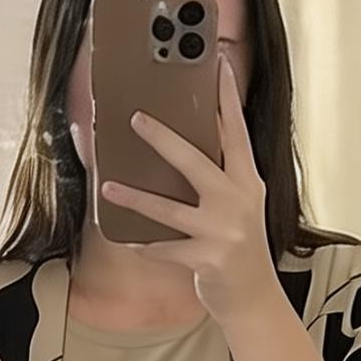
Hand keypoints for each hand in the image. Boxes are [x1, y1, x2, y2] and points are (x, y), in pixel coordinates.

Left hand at [100, 57, 278, 325]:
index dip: (227, 97)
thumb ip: (220, 174)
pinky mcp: (207, 259)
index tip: (218, 64)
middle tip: (135, 118)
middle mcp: (238, 200)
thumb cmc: (238, 244)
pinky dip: (144, 243)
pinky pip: (164, 247)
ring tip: (107, 185)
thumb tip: (180, 142)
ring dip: (135, 197)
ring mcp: (223, 231)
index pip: (236, 130)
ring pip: (169, 209)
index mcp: (247, 180)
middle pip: (195, 161)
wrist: (253, 296)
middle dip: (163, 138)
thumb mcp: (239, 202)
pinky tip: (126, 238)